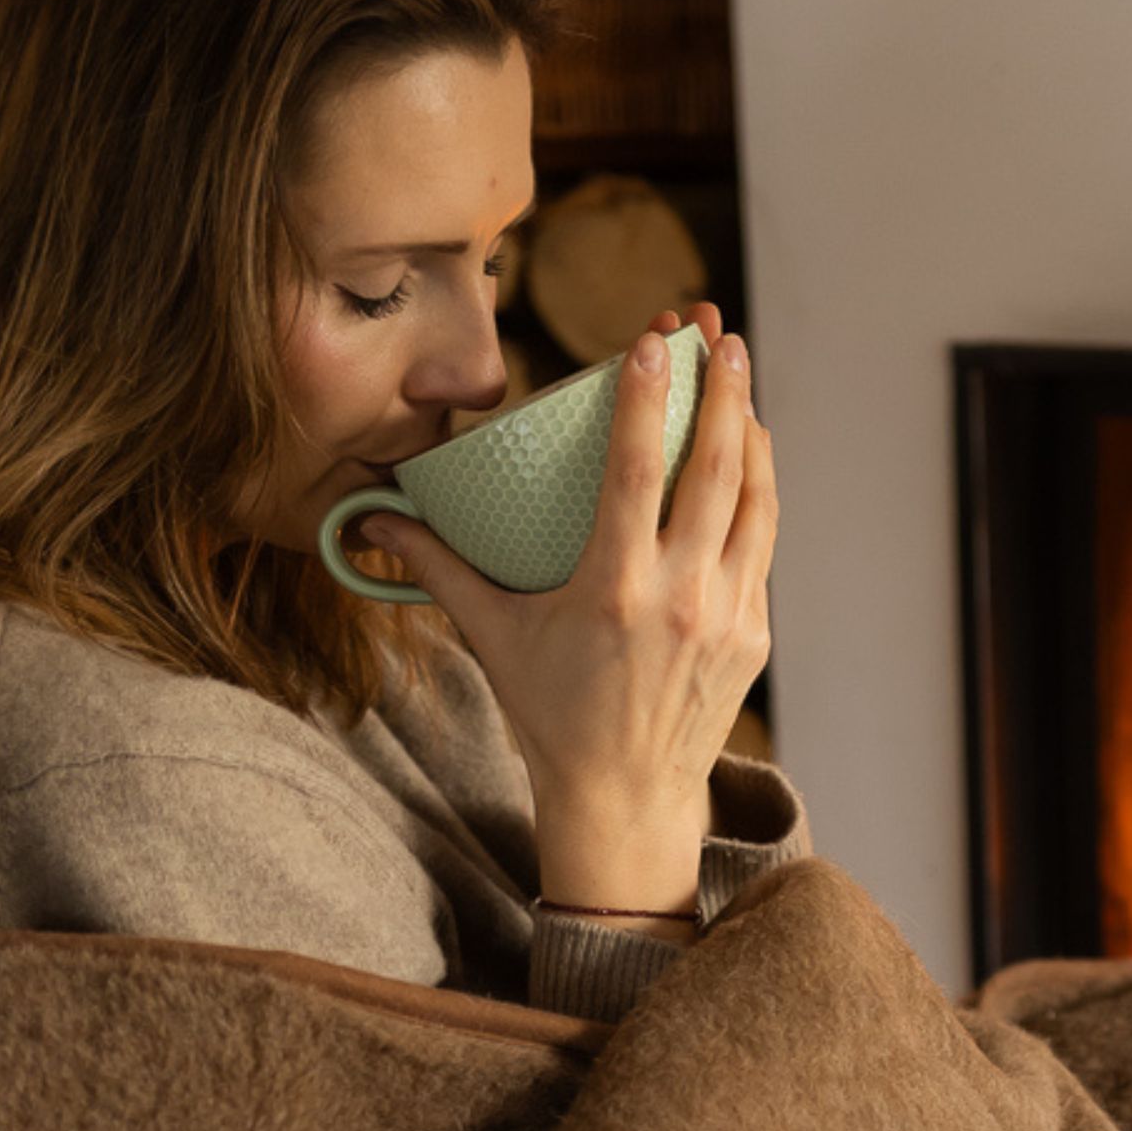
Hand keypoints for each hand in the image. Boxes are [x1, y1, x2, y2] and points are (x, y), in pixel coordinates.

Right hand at [364, 302, 776, 930]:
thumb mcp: (493, 639)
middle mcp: (681, 598)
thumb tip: (370, 520)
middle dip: (720, 391)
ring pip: (755, 501)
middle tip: (717, 332)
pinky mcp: (755, 632)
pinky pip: (761, 542)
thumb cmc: (552, 716)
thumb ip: (439, 570)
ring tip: (739, 374)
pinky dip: (757, 489)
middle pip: (715, 470)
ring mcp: (728, 615)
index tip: (653, 339)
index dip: (648, 400)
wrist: (626, 799)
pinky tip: (748, 453)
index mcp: (614, 592)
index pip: (638, 473)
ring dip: (750, 430)